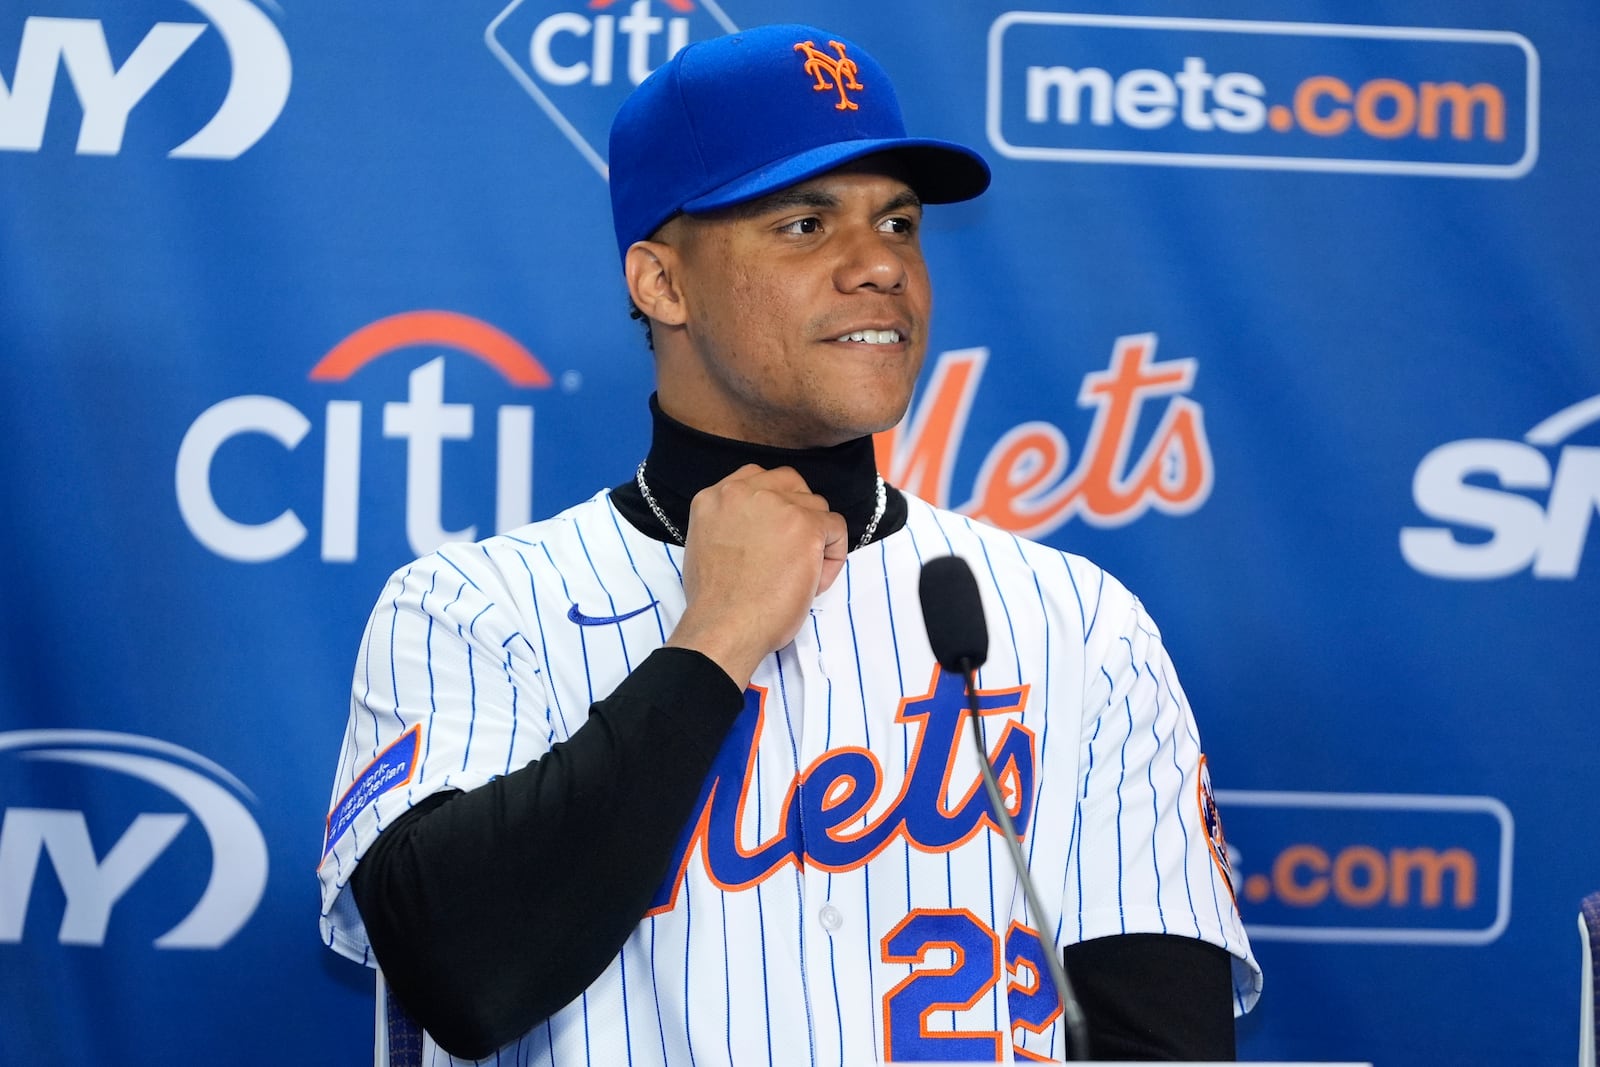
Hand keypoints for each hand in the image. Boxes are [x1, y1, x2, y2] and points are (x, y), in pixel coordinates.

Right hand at [666, 464, 847, 688]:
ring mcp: (778, 506)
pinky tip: (814, 579)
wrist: (725, 625)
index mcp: (714, 497)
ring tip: (800, 573)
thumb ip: (729, 523)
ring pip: (816, 506)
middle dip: (797, 511)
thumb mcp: (705, 545)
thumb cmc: (714, 601)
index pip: (756, 478)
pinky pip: (836, 528)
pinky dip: (833, 554)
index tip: (773, 530)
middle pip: (790, 484)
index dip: (772, 503)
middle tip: (793, 547)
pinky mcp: (807, 526)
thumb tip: (756, 528)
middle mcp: (744, 492)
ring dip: (815, 536)